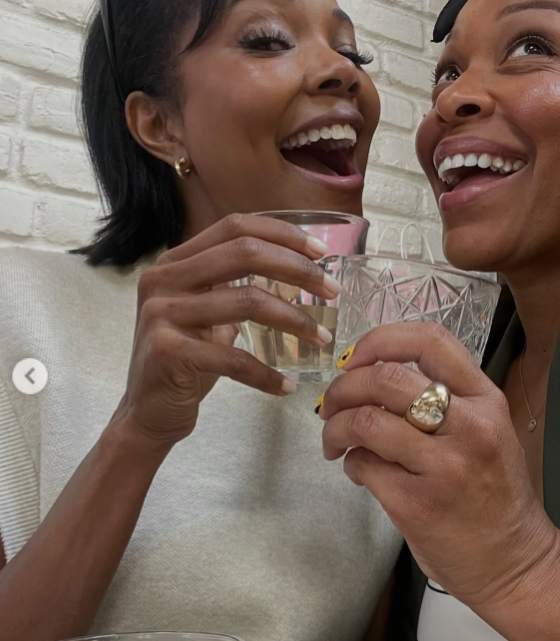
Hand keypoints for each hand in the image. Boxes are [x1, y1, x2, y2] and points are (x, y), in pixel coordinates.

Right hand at [113, 214, 337, 448]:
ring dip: (294, 321)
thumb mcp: (208, 313)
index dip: (282, 234)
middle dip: (297, 269)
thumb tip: (297, 269)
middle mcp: (163, 278)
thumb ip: (236, 285)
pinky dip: (267, 374)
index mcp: (175, 262)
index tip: (321, 252)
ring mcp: (162, 313)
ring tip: (321, 338)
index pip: (235, 227)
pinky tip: (287, 386)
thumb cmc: (187, 362)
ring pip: (247, 301)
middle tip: (332, 291)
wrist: (147, 413)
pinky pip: (235, 358)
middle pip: (245, 253)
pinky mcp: (168, 352)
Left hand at [320, 323, 559, 607]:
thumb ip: (444, 399)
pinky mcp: (416, 504)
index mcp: (486, 400)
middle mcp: (469, 426)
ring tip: (335, 442)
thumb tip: (370, 376)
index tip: (355, 360)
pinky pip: (363, 466)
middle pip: (385, 378)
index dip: (379, 340)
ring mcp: (444, 466)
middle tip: (331, 406)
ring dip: (336, 427)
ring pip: (365, 421)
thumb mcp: (488, 431)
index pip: (429, 340)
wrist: (515, 563)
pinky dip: (350, 464)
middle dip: (343, 387)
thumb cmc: (495, 493)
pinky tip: (359, 471)